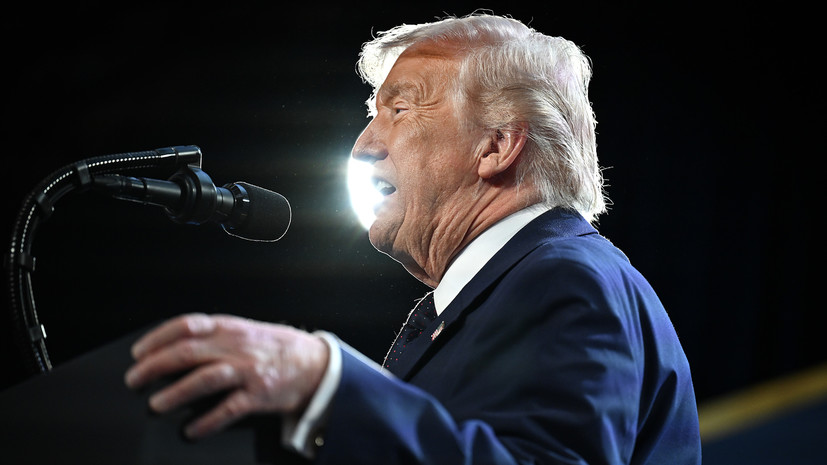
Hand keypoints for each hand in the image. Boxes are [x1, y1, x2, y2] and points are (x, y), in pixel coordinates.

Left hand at [124, 313, 328, 438]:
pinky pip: (228, 409)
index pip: (187, 325)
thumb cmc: (276, 348)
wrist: (316, 363)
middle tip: (134, 379)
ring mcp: (248, 371)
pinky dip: (207, 422)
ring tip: (156, 404)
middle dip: (155, 367)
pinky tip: (191, 430)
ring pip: (205, 378)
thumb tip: (173, 346)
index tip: (139, 351)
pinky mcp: (259, 395)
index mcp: (230, 327)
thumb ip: (214, 336)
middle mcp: (237, 347)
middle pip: (187, 353)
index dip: (158, 338)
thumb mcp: (245, 330)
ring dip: (176, 393)